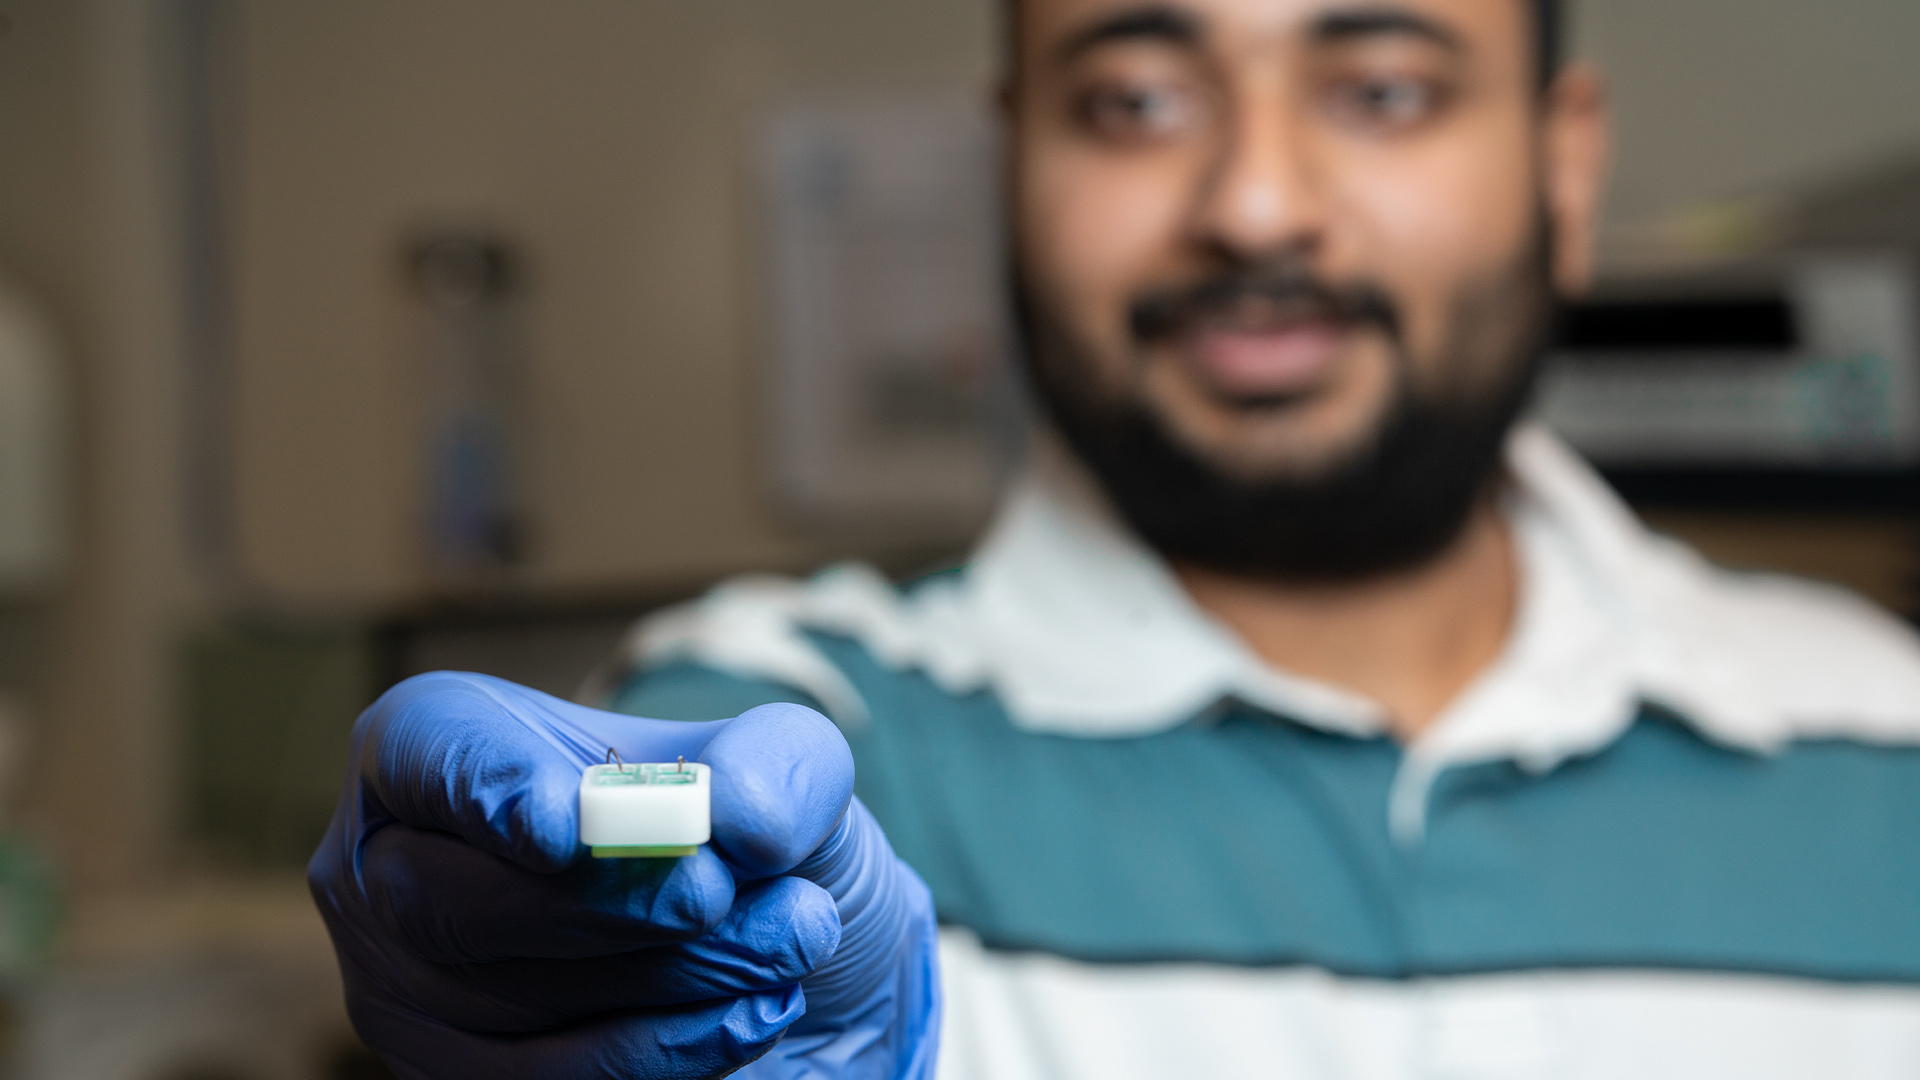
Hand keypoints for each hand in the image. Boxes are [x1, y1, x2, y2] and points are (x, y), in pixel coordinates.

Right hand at [308, 672, 938, 1078]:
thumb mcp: (791, 773)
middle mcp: (395, 872)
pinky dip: (669, 1048)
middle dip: (606, 899)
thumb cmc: (759, 845)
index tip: (559, 826)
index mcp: (444, 748)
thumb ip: (776, 764)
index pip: (424, 748)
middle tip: (721, 891)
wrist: (800, 973)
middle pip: (449, 899)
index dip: (484, 786)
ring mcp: (416, 995)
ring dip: (670, 975)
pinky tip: (760, 1009)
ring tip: (792, 938)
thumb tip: (739, 819)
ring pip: (505, 1005)